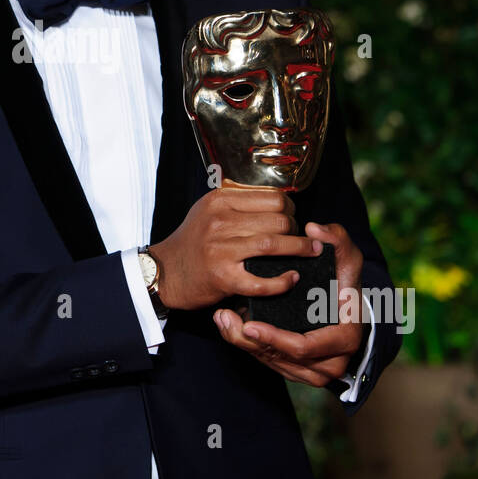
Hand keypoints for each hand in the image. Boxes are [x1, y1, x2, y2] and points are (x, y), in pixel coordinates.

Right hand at [148, 181, 315, 310]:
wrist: (166, 272)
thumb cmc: (193, 241)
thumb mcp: (208, 209)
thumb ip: (237, 199)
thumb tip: (275, 197)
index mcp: (220, 201)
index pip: (273, 197)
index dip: (291, 208)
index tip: (293, 218)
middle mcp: (220, 221)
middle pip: (278, 219)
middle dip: (297, 230)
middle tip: (301, 239)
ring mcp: (220, 250)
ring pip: (274, 244)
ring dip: (300, 249)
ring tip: (311, 252)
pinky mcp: (222, 277)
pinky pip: (262, 281)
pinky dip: (282, 282)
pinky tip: (292, 278)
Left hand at [212, 221, 367, 387]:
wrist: (348, 309)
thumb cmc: (346, 282)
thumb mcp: (348, 258)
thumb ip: (337, 240)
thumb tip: (313, 228)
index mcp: (345, 339)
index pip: (304, 346)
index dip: (275, 338)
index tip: (249, 324)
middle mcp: (331, 363)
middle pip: (281, 358)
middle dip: (249, 342)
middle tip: (224, 318)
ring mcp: (314, 371)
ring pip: (270, 361)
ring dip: (242, 343)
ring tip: (222, 318)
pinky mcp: (296, 368)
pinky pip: (268, 360)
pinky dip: (247, 344)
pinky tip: (228, 325)